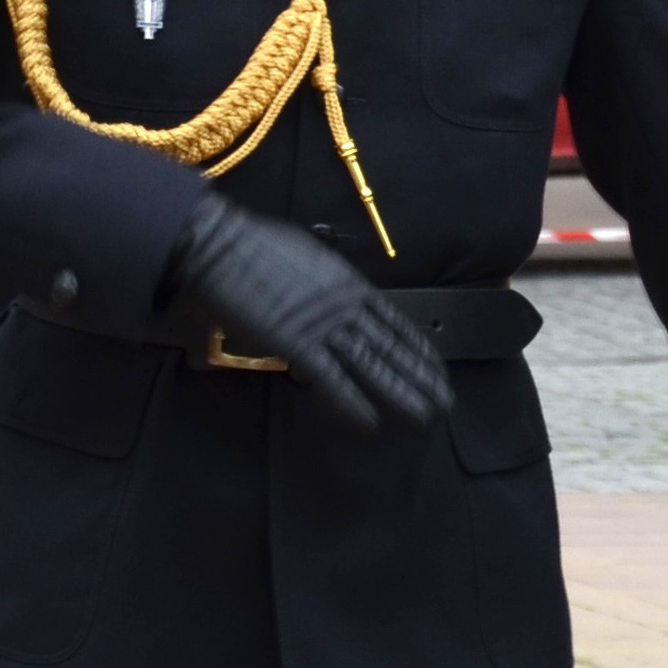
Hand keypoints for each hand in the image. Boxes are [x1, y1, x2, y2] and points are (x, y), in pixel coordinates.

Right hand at [161, 197, 448, 435]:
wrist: (221, 243)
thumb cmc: (256, 246)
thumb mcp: (307, 258)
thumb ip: (324, 283)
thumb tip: (330, 297)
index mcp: (349, 285)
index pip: (395, 323)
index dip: (418, 350)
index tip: (436, 369)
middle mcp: (345, 307)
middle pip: (393, 348)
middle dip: (421, 377)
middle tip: (445, 403)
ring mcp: (323, 326)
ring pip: (372, 365)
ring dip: (400, 394)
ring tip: (425, 417)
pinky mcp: (294, 343)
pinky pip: (330, 379)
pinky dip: (352, 403)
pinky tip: (371, 424)